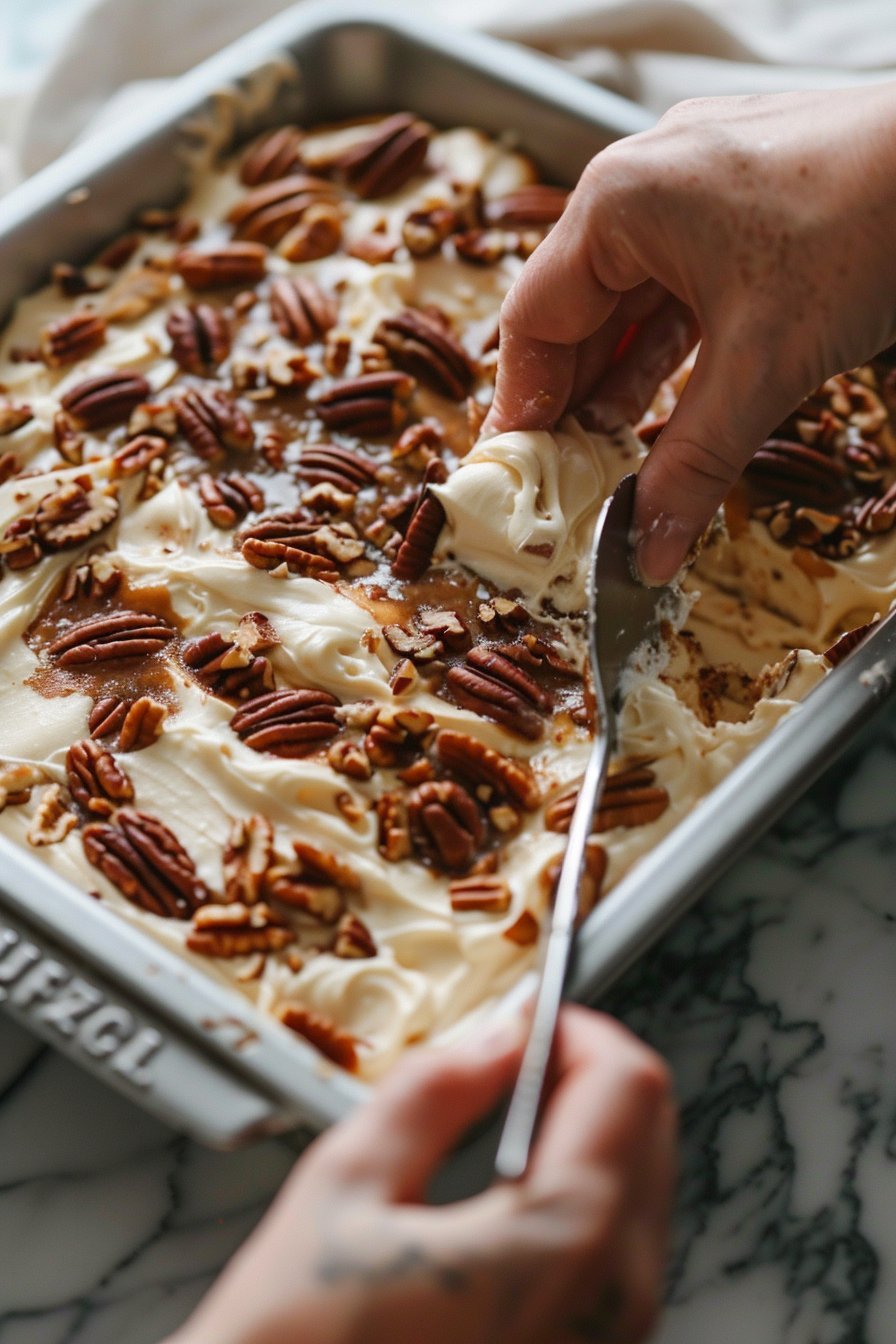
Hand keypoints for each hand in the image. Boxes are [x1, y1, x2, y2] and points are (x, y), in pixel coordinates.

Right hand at [165, 1007, 674, 1343]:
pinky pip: (621, 1253)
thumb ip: (434, 1092)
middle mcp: (615, 1300)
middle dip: (585, 1076)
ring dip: (585, 1135)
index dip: (574, 1027)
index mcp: (565, 1242)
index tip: (524, 1019)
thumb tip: (493, 1038)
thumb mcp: (347, 1187)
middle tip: (508, 1063)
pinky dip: (580, 1199)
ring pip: (643, 1189)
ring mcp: (613, 1343)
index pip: (625, 1082)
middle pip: (652, 1130)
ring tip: (499, 1125)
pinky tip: (507, 1197)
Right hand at [484, 85, 895, 581]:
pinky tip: (661, 406)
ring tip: (609, 458)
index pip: (535, 319)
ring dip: (622, 381)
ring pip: (631, 300)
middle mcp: (642, 183)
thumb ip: (693, 465)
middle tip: (564, 480)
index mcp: (619, 201)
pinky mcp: (739, 202)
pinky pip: (679, 284)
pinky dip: (669, 348)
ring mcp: (693, 186)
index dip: (522, 405)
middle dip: (574, 402)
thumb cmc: (868, 224)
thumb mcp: (764, 366)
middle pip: (578, 311)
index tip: (518, 471)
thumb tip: (645, 548)